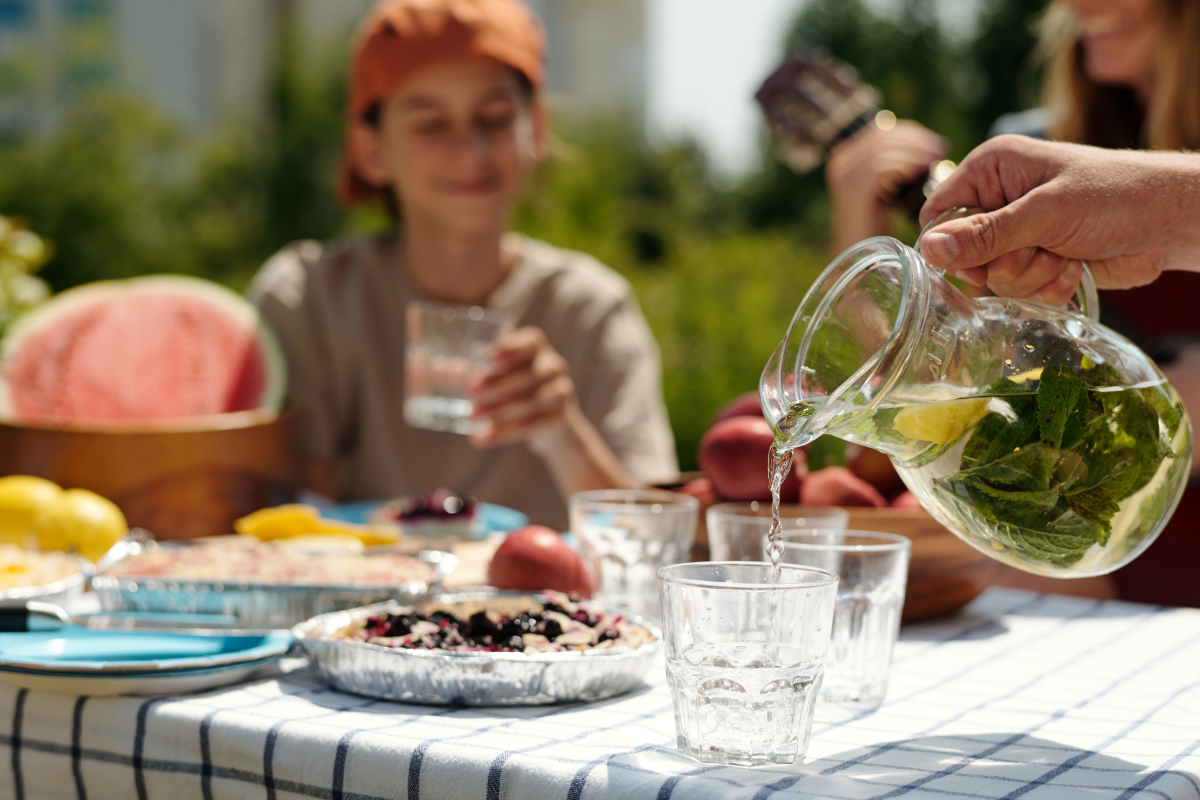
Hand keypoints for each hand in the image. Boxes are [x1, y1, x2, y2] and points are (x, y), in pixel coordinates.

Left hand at [467, 326, 579, 448]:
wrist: (553, 424)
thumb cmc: (517, 390)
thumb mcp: (501, 376)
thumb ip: (472, 370)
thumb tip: (434, 368)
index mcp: (536, 349)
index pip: (530, 342)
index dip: (511, 348)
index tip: (490, 357)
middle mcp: (554, 366)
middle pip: (527, 374)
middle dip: (497, 384)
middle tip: (469, 391)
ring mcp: (562, 393)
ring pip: (529, 402)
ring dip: (498, 411)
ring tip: (471, 418)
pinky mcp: (561, 419)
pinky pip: (532, 426)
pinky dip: (503, 434)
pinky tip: (481, 439)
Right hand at [826, 121, 946, 252]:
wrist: (861, 272)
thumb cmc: (881, 238)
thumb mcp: (888, 196)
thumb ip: (898, 174)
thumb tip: (928, 151)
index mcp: (846, 162)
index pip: (880, 133)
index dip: (910, 134)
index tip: (936, 145)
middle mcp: (840, 165)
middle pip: (881, 136)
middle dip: (915, 140)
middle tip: (941, 150)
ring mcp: (844, 179)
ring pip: (882, 149)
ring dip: (914, 151)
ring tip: (936, 159)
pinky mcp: (853, 195)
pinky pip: (881, 168)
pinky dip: (906, 166)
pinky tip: (923, 172)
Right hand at [918, 136, 1199, 304]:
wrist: (1171, 221)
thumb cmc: (1116, 194)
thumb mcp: (1046, 212)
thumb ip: (986, 234)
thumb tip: (930, 250)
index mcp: (991, 170)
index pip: (938, 214)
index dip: (951, 245)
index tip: (979, 261)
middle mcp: (998, 202)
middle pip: (964, 256)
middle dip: (1005, 265)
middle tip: (1040, 251)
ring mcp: (1017, 236)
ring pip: (993, 281)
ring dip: (1031, 278)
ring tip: (1064, 257)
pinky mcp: (1036, 264)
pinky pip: (1017, 294)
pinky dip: (1046, 289)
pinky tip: (1073, 270)